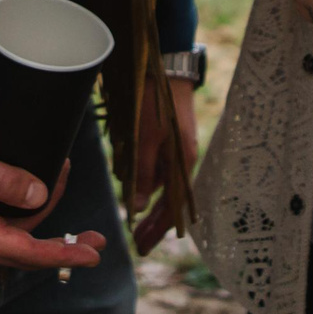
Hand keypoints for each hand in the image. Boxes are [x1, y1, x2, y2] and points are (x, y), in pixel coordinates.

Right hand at [0, 118, 109, 270]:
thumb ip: (3, 179)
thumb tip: (41, 195)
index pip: (26, 252)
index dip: (62, 254)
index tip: (92, 253)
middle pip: (28, 251)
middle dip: (65, 247)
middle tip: (98, 239)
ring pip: (22, 233)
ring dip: (49, 217)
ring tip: (65, 178)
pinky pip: (12, 220)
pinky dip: (33, 207)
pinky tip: (44, 186)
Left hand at [129, 73, 199, 254]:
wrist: (166, 66)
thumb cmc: (155, 101)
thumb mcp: (144, 138)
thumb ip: (141, 173)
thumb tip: (138, 206)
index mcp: (181, 164)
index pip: (171, 207)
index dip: (157, 229)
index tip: (143, 247)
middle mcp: (181, 160)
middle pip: (169, 200)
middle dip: (153, 223)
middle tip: (138, 242)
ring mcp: (176, 149)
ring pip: (160, 183)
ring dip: (147, 200)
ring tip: (134, 218)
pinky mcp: (168, 138)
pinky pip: (157, 166)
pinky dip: (145, 179)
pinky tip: (131, 180)